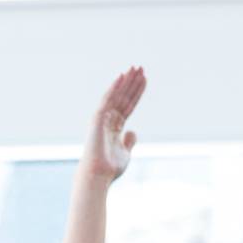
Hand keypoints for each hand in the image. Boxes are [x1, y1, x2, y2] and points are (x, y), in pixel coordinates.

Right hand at [81, 66, 144, 182]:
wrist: (99, 174)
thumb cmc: (110, 167)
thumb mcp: (125, 153)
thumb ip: (129, 141)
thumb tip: (133, 131)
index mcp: (115, 128)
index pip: (129, 106)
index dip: (137, 93)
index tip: (144, 80)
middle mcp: (108, 120)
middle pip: (123, 97)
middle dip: (132, 83)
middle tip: (141, 68)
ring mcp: (102, 118)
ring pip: (117, 95)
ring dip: (126, 81)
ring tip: (136, 68)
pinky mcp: (97, 118)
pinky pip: (107, 99)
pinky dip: (114, 87)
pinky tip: (122, 76)